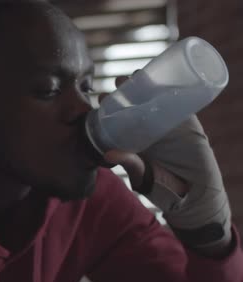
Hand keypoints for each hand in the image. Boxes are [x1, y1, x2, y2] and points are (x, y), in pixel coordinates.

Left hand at [99, 75, 232, 255]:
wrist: (192, 195)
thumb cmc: (162, 187)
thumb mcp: (141, 174)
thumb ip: (128, 163)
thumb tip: (107, 154)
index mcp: (133, 139)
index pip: (119, 117)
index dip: (111, 105)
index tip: (102, 97)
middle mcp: (148, 128)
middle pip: (135, 103)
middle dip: (127, 89)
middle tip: (119, 81)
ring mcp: (168, 124)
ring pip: (157, 98)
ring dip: (148, 83)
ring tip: (138, 73)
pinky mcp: (187, 124)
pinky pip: (181, 102)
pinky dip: (176, 88)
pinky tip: (168, 75)